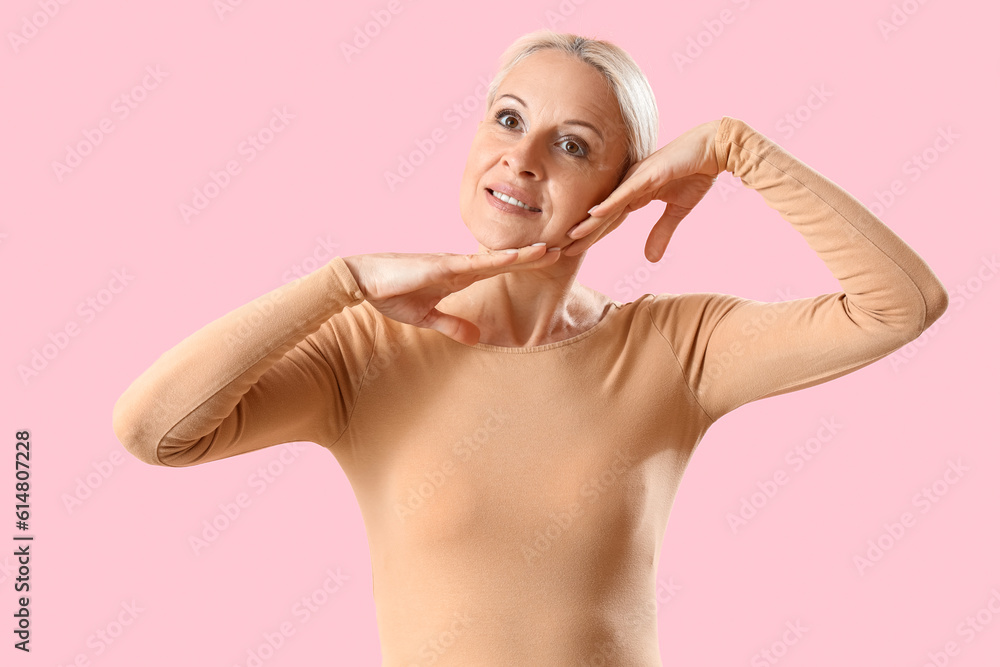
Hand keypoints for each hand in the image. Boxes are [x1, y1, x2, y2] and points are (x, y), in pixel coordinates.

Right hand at [342, 244, 560, 345]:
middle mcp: (460, 264)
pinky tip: (514, 256)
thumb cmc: (392, 293)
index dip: (524, 262)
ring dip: (522, 254)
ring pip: (495, 258)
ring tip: (549, 249)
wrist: (363, 281)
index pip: (499, 267)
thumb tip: (476, 339)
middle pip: (505, 259)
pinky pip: (474, 263)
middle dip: (533, 255)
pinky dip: (495, 260)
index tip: (548, 257)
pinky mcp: (440, 265)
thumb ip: (452, 326)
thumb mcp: (427, 318)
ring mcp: (452, 262)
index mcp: (458, 274)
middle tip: (563, 247)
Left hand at [560, 119, 722, 261]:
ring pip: (609, 205)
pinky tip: (594, 214)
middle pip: (602, 215)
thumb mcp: (678, 211)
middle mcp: (630, 185)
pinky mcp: (650, 174)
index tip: (573, 250)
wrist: (713, 148)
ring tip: (569, 237)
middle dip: (582, 233)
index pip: (609, 220)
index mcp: (634, 193)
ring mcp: (637, 179)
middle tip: (560, 250)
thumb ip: (662, 232)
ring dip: (589, 222)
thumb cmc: (695, 173)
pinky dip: (610, 204)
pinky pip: (626, 192)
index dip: (592, 236)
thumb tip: (650, 259)